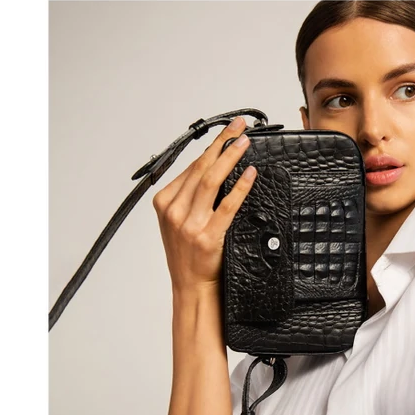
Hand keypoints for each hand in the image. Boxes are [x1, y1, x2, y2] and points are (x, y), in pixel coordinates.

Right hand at [152, 116, 255, 294]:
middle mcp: (174, 211)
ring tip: (244, 143)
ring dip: (230, 157)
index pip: (191, 167)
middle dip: (221, 143)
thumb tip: (214, 169)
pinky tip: (250, 173)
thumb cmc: (189, 256)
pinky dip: (240, 186)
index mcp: (164, 202)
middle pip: (201, 168)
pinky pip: (227, 205)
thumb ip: (189, 198)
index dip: (211, 147)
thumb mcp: (178, 222)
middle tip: (238, 127)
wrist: (192, 288)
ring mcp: (189, 224)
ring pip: (211, 180)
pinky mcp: (207, 236)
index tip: (226, 132)